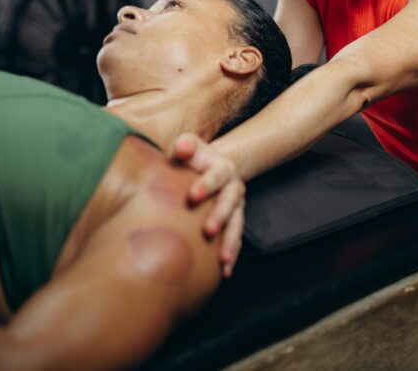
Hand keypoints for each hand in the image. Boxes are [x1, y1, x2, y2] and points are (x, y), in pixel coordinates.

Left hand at [170, 133, 244, 277]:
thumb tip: (181, 147)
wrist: (204, 168)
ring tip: (223, 258)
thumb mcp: (187, 146)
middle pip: (230, 202)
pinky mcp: (233, 222)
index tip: (192, 196)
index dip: (206, 185)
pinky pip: (236, 240)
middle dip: (220, 216)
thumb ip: (184, 145)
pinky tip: (225, 271)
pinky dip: (232, 254)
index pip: (217, 176)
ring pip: (236, 224)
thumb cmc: (189, 158)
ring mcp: (236, 207)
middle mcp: (233, 187)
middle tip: (208, 230)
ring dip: (230, 241)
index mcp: (222, 167)